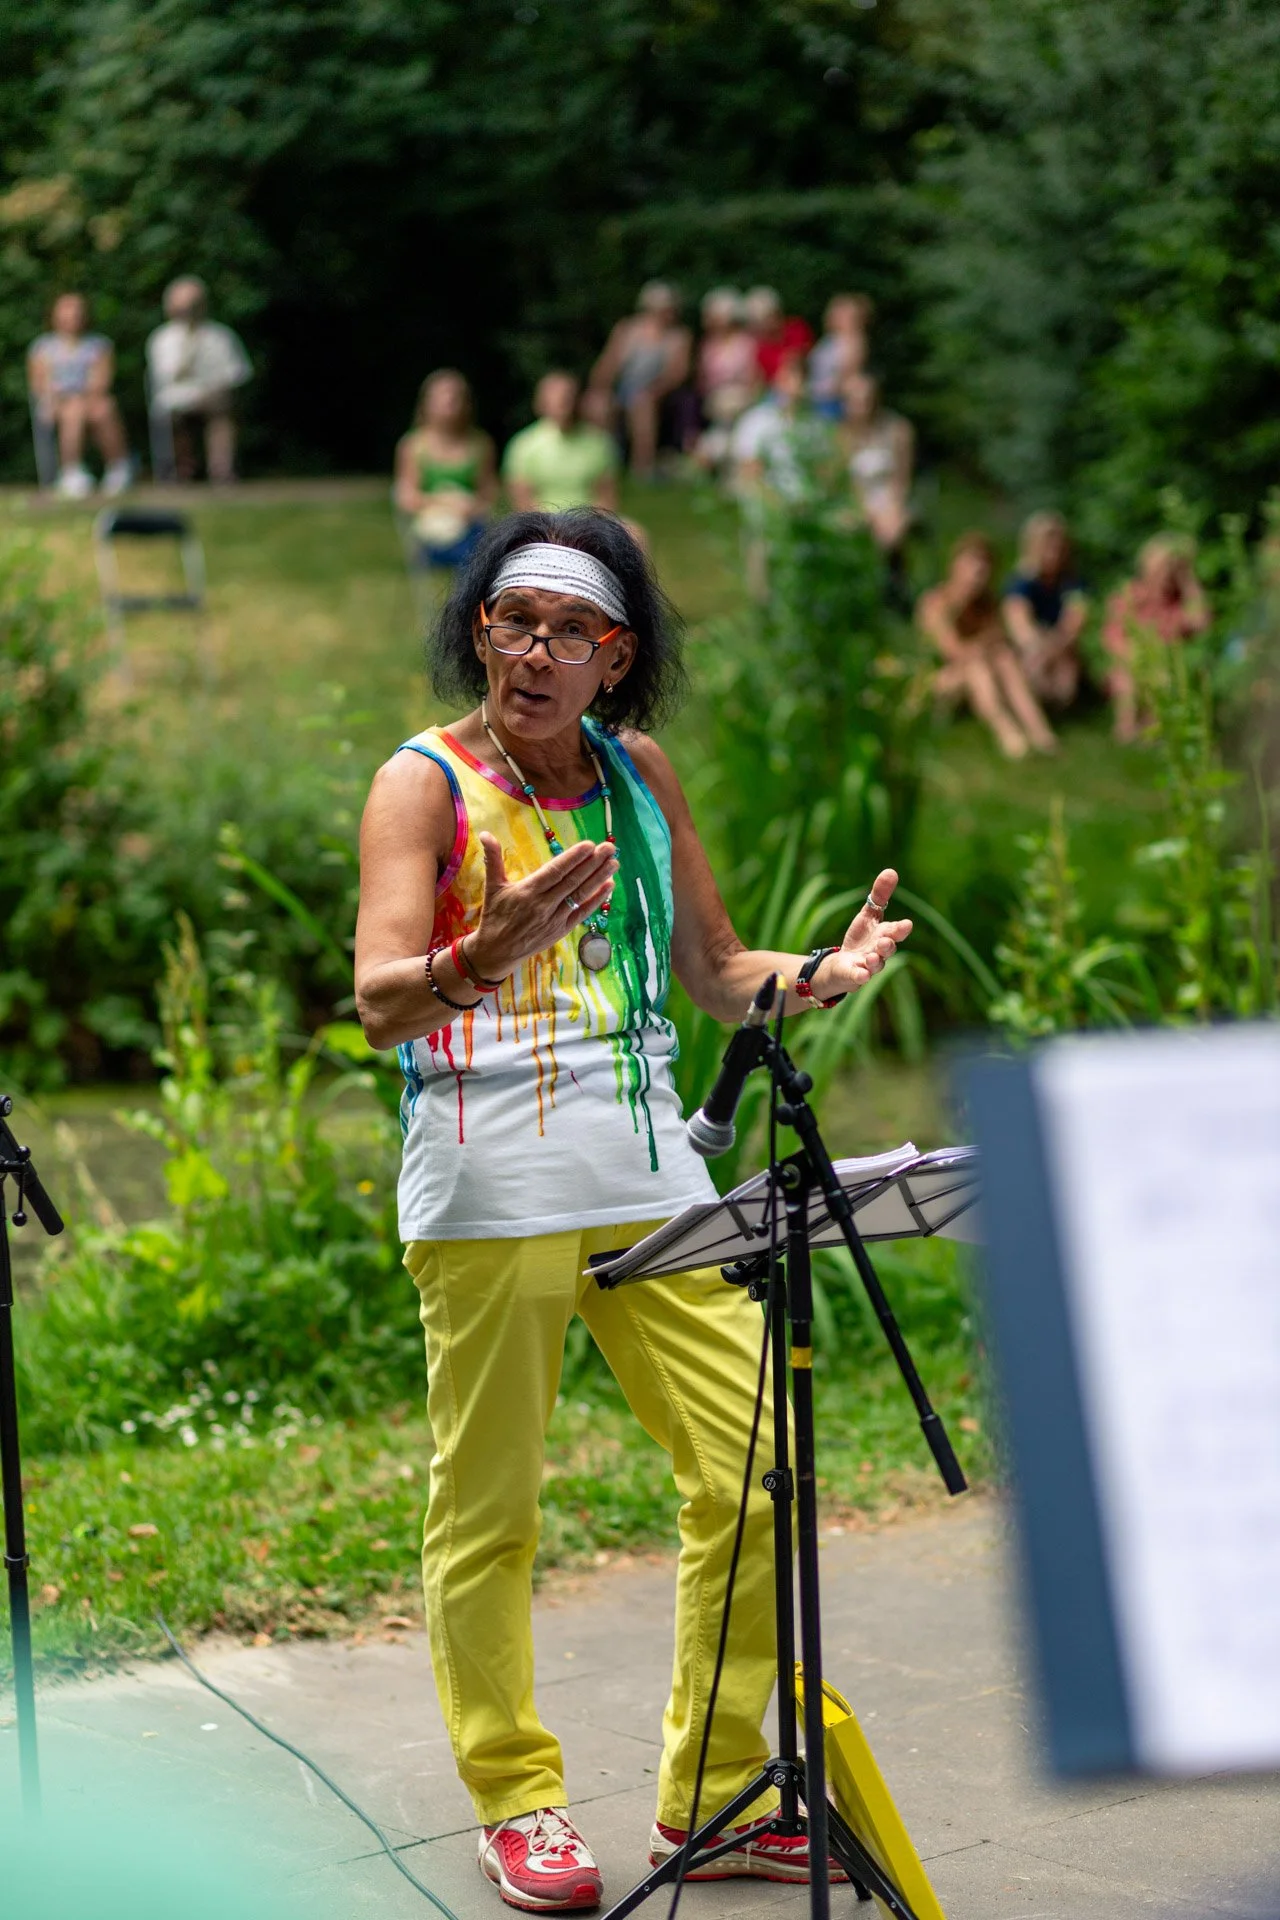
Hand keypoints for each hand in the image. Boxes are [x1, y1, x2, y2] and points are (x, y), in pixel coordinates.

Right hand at [467, 832, 617, 979]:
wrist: (496, 952)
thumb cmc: (494, 916)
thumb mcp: (492, 887)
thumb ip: (492, 859)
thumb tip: (484, 834)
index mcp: (527, 891)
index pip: (555, 871)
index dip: (573, 858)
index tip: (589, 845)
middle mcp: (543, 905)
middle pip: (573, 881)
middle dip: (593, 863)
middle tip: (609, 847)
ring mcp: (555, 919)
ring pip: (580, 895)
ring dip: (599, 878)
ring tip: (614, 862)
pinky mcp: (561, 930)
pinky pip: (582, 913)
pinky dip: (596, 900)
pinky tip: (608, 886)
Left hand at [813, 868, 912, 1000]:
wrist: (843, 965)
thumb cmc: (861, 939)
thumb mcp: (868, 915)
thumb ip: (879, 896)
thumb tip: (891, 871)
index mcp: (884, 935)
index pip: (895, 931)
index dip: (900, 929)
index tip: (906, 924)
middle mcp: (879, 952)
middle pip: (888, 950)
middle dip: (888, 946)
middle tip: (885, 941)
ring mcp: (868, 966)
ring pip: (875, 965)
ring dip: (874, 961)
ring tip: (871, 957)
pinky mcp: (854, 976)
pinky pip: (859, 978)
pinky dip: (860, 976)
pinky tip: (860, 974)